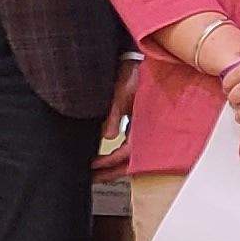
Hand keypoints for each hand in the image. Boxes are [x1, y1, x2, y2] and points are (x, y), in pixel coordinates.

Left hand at [97, 58, 137, 172]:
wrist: (142, 61)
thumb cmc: (136, 74)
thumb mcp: (123, 92)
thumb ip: (114, 114)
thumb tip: (108, 135)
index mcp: (144, 127)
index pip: (124, 155)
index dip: (107, 165)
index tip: (92, 170)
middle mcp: (147, 132)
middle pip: (128, 161)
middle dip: (110, 172)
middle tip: (92, 179)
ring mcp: (145, 129)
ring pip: (130, 155)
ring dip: (114, 164)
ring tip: (97, 170)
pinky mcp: (142, 124)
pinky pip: (131, 144)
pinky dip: (118, 152)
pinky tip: (107, 152)